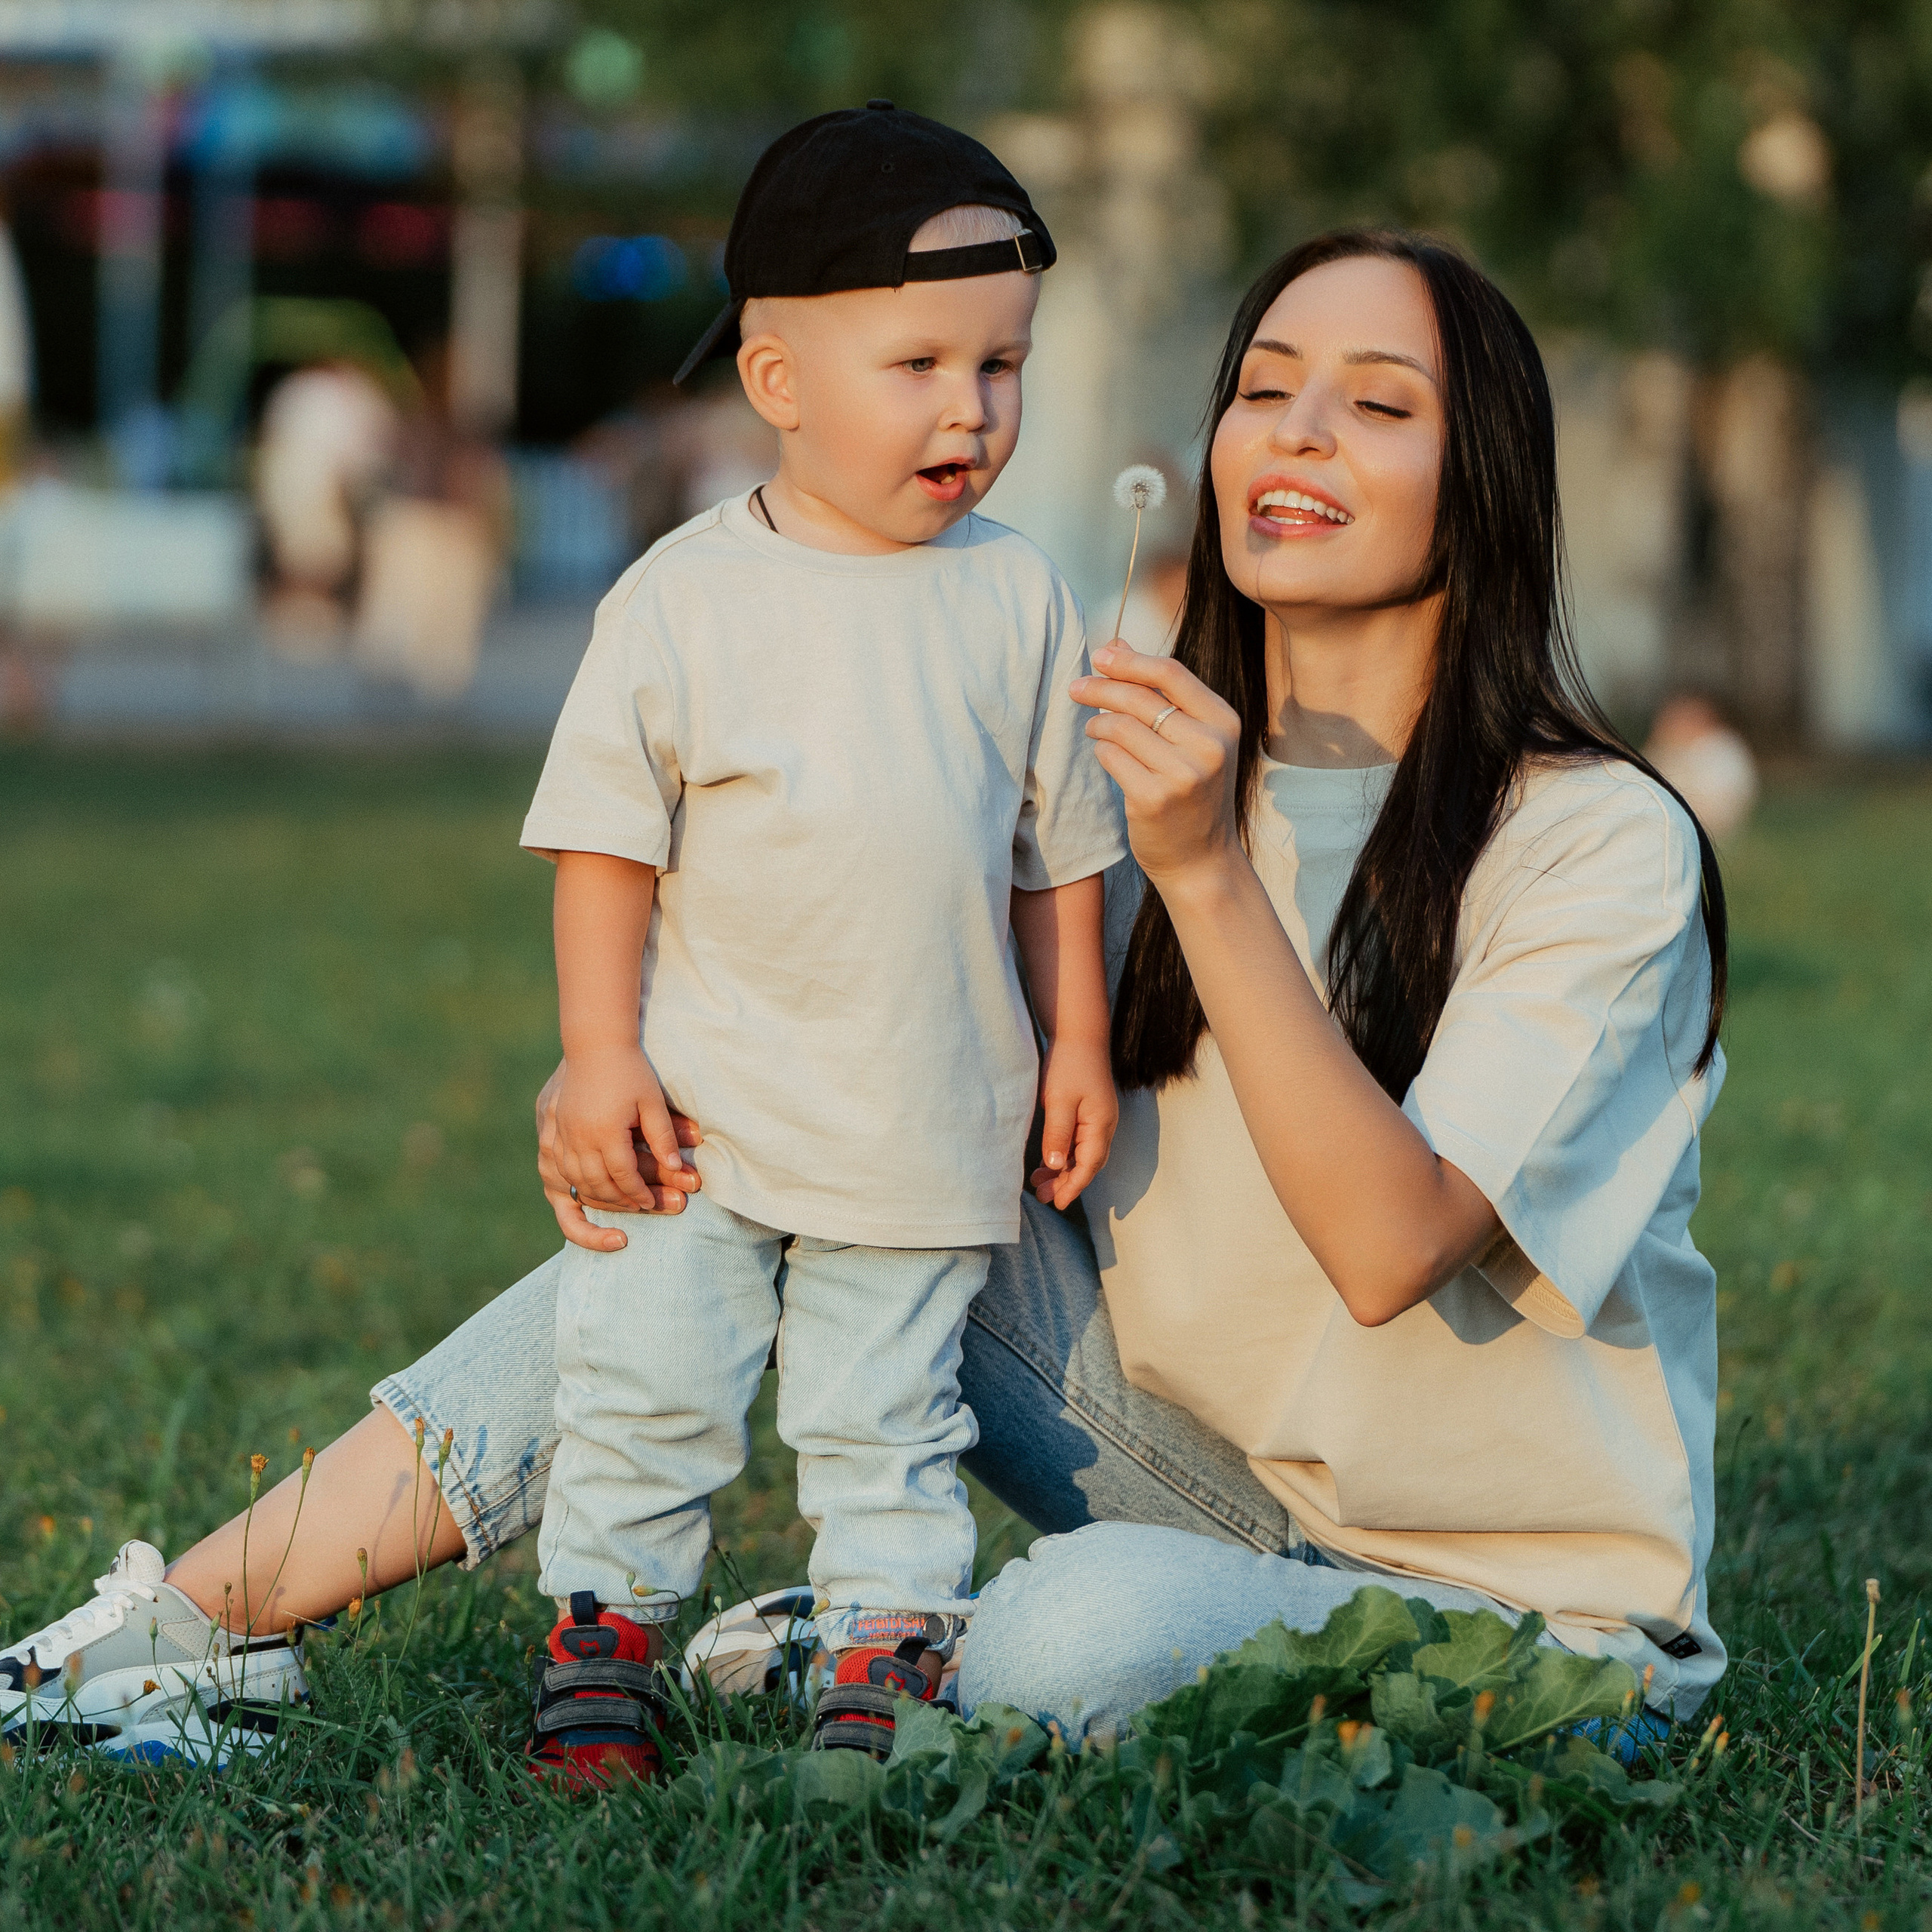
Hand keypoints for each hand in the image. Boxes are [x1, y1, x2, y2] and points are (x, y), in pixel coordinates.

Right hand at [537, 1057, 700, 1251]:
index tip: (650, 1202)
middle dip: (619, 1200)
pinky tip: (590, 1184)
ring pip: (575, 1179)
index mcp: (605, 1131)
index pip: (623, 1176)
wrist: (595, 1044)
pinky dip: (574, 1181)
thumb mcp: (652, 1101)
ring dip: (596, 1194)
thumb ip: (663, 1136)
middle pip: (597, 1184)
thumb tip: (674, 1167)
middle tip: (637, 1205)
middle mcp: (578, 1137)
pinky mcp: (552, 1129)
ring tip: (617, 1199)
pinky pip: (559, 1167)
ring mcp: (561, 1134)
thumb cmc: (630, 1070)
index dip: (638, 1193)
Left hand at [1026, 1036, 1117, 1209]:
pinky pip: (1078, 1143)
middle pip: (1088, 1164)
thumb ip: (1058, 1134)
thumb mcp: (1060, 1100)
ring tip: (1039, 1183)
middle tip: (1043, 1196)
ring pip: (1082, 1155)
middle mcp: (1103, 1125)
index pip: (1089, 1165)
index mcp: (1100, 1124)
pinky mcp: (1088, 1113)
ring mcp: (1097, 1119)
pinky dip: (1064, 1155)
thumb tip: (1055, 1165)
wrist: (1079, 1034)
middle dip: (1067, 1183)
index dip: (1073, 1186)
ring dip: (1063, 1171)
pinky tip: (1047, 1162)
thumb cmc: (1070, 1064)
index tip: (1058, 1203)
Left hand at [1070, 642, 1243, 888]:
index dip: (1130, 661)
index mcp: (1223, 722)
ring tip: (1094, 728)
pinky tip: (1105, 754)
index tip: (1099, 656)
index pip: (1170, 673)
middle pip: (1140, 698)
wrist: (1202, 860)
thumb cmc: (1193, 793)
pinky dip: (1101, 750)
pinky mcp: (1153, 799)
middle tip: (1076, 687)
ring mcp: (1183, 775)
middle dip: (1100, 687)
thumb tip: (1117, 643)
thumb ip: (1159, 692)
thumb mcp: (1192, 739)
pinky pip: (1111, 757)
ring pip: (1120, 727)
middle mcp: (1209, 746)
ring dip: (1098, 723)